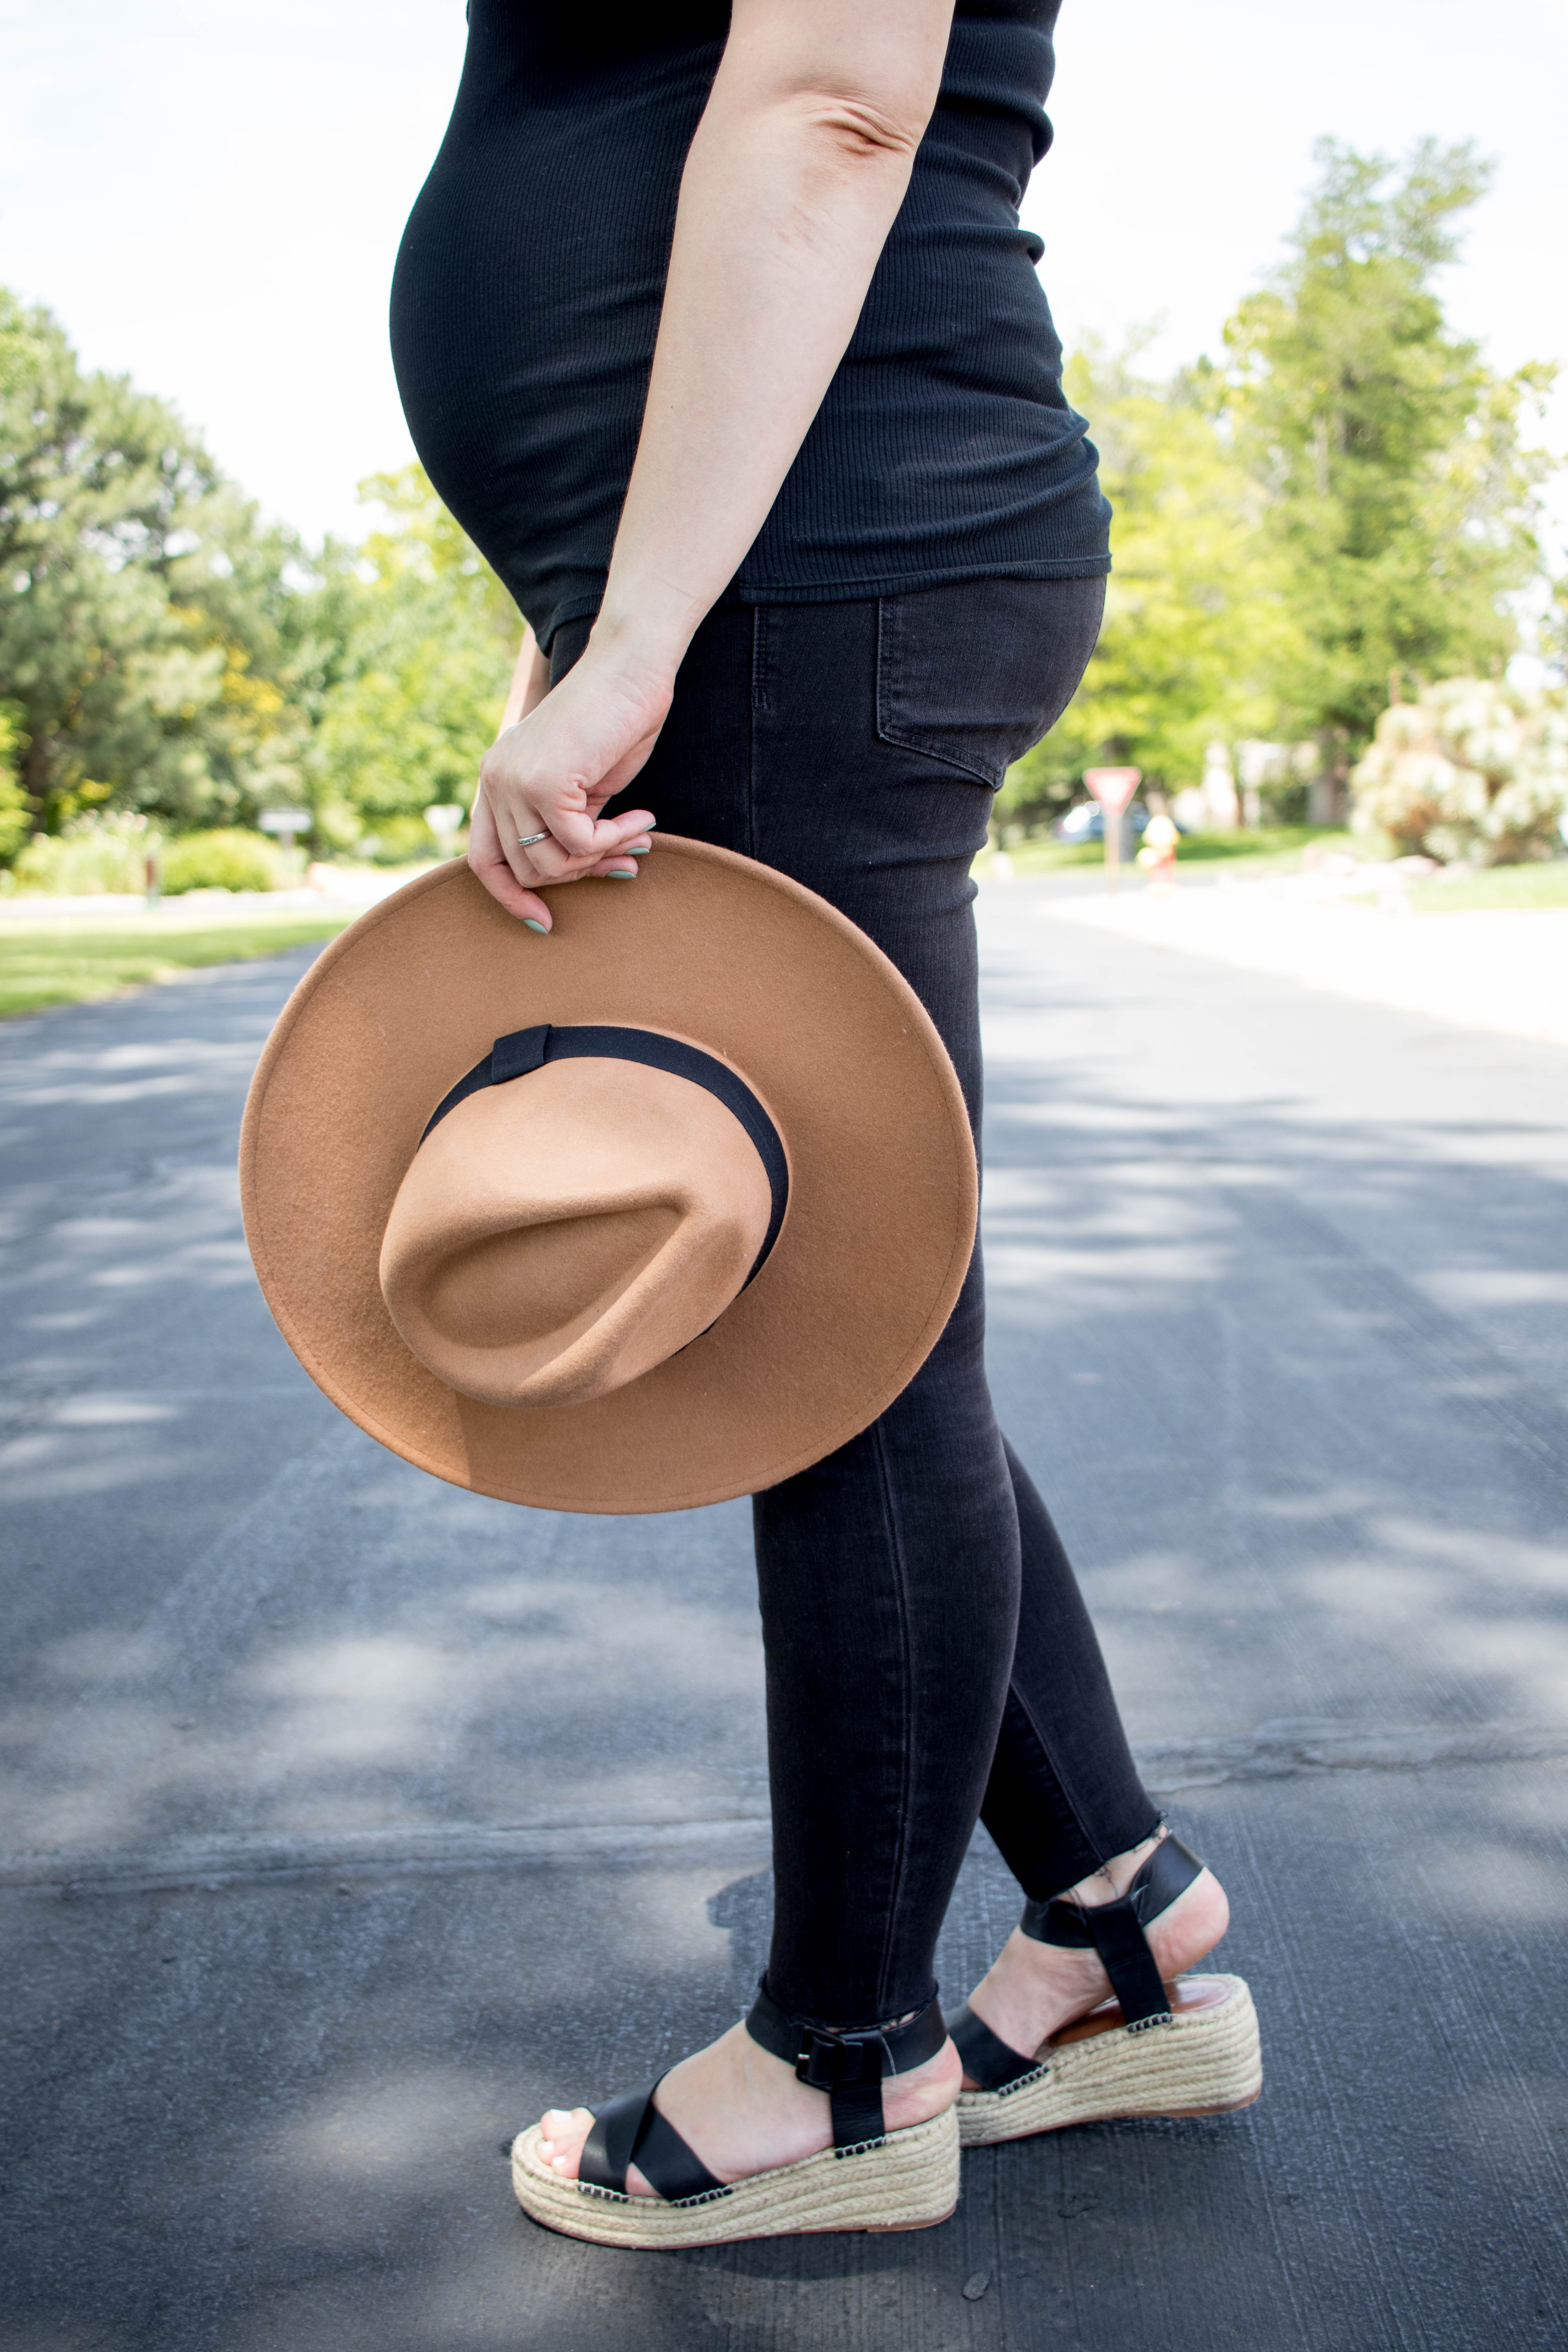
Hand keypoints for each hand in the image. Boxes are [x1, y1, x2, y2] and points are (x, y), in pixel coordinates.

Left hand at [469, 643, 667, 929]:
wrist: (631, 671)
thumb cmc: (614, 723)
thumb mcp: (580, 787)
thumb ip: (564, 826)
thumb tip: (577, 875)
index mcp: (496, 780)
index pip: (483, 860)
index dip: (508, 897)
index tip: (542, 920)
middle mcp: (495, 780)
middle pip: (523, 869)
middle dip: (578, 875)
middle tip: (622, 860)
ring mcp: (515, 780)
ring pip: (550, 862)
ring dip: (599, 858)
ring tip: (635, 836)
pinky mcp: (545, 782)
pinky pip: (579, 842)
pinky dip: (615, 839)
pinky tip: (643, 820)